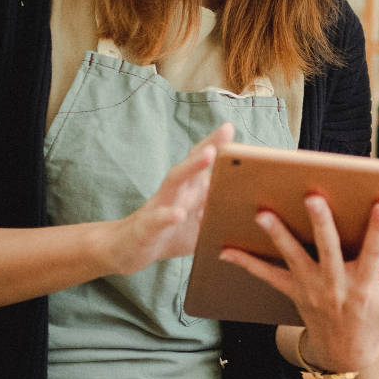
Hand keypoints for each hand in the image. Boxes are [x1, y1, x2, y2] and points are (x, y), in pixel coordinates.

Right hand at [105, 122, 234, 275]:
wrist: (127, 251)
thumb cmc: (169, 234)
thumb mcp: (199, 223)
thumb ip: (220, 212)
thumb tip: (251, 210)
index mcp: (188, 189)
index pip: (202, 162)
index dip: (217, 145)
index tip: (231, 128)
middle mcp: (174, 192)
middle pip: (190, 162)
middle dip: (209, 145)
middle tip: (226, 131)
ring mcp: (158, 207)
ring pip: (174, 181)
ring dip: (191, 167)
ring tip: (209, 155)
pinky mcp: (146, 228)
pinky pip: (156, 220)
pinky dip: (167, 215)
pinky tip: (179, 214)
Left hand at [220, 194, 378, 372]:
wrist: (345, 351)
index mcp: (365, 287)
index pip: (375, 255)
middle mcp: (335, 286)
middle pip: (327, 251)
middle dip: (321, 224)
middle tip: (313, 197)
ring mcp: (311, 289)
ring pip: (292, 258)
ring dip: (278, 235)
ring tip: (263, 213)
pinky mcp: (293, 291)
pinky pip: (266, 276)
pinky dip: (245, 263)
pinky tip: (224, 249)